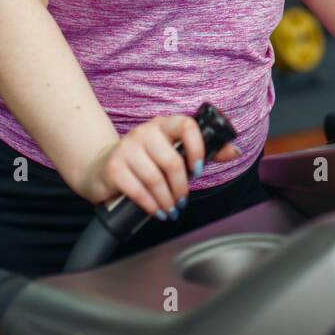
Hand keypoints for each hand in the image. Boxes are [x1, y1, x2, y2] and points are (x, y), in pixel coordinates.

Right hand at [74, 114, 240, 214]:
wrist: (100, 168)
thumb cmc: (143, 162)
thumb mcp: (171, 153)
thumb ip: (202, 152)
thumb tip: (234, 152)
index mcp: (163, 125)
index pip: (187, 125)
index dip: (197, 148)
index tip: (197, 169)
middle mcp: (144, 132)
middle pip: (172, 161)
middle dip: (181, 187)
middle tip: (182, 200)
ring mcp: (126, 148)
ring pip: (155, 179)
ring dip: (167, 200)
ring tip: (170, 208)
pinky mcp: (114, 168)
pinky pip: (138, 190)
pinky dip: (151, 205)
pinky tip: (156, 210)